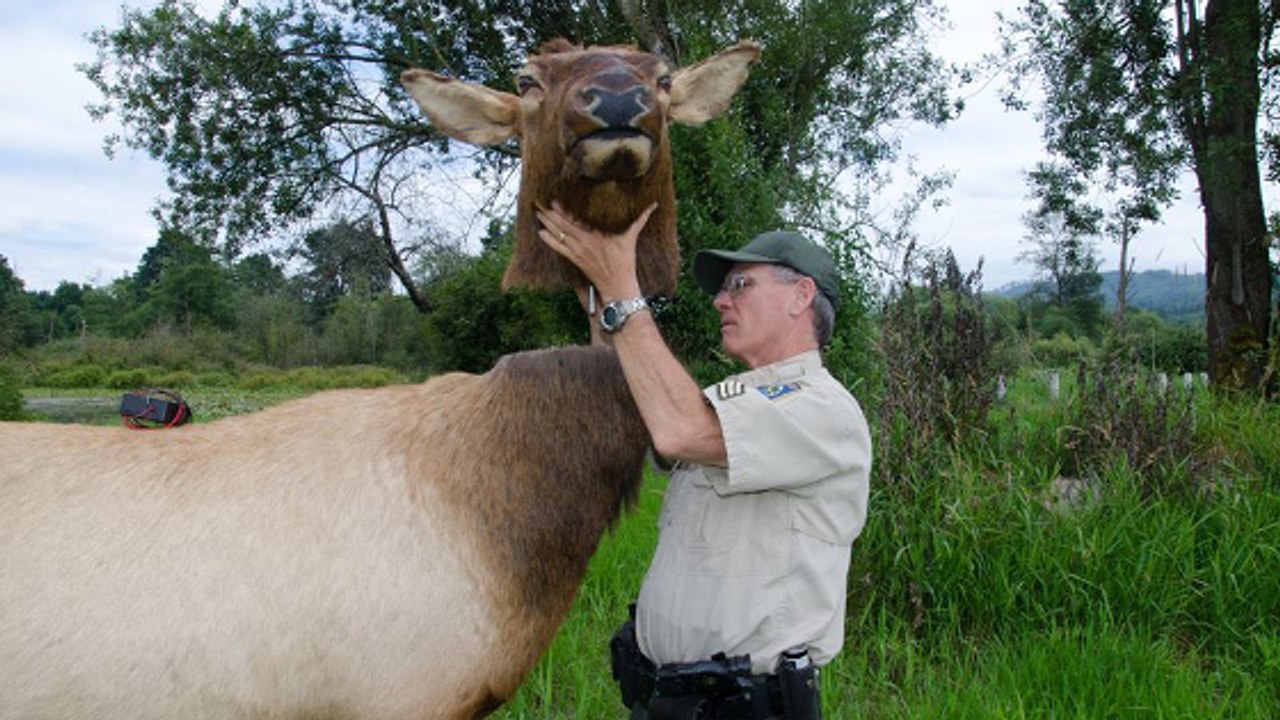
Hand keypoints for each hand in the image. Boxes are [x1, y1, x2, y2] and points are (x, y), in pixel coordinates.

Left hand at [536, 201, 656, 300]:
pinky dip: (549, 241)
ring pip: (558, 235)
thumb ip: (641, 219)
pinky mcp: (575, 260)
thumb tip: (654, 205)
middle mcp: (584, 242)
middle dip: (549, 214)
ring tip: (537, 214)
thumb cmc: (625, 260)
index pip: (575, 219)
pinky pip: (559, 249)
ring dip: (546, 224)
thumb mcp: (631, 237)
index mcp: (595, 234)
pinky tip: (541, 233)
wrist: (617, 284)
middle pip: (562, 225)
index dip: (563, 210)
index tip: (554, 200)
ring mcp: (578, 252)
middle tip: (539, 203)